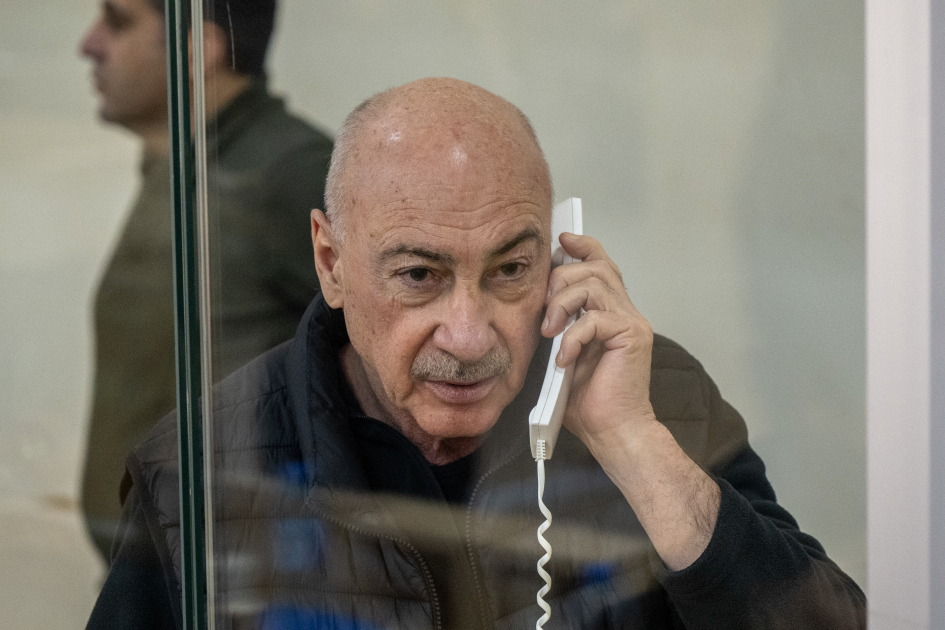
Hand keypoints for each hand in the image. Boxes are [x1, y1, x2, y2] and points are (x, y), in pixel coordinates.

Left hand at [542, 232, 657, 449]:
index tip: (559, 241)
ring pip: (595, 284)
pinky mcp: (632, 336)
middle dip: (561, 279)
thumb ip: (559, 325)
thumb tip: (538, 304)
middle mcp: (625, 310)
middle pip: (595, 266)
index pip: (602, 262)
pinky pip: (595, 319)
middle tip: (545, 311)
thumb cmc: (587, 400)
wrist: (613, 431)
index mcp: (610, 311)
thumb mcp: (563, 352)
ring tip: (550, 332)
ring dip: (562, 304)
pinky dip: (572, 337)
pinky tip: (564, 358)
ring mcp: (631, 322)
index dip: (581, 246)